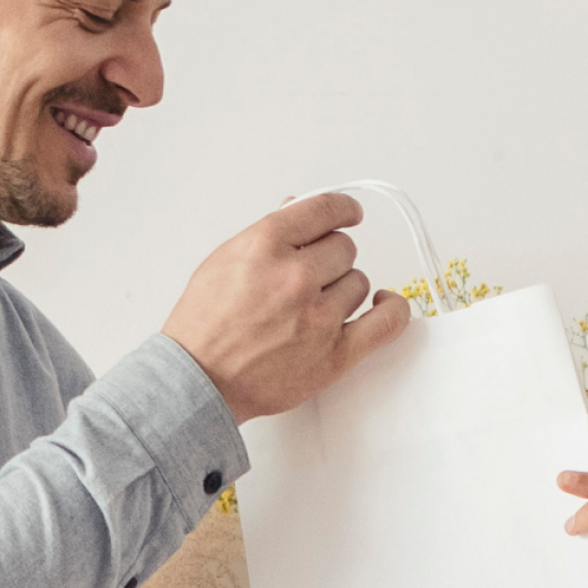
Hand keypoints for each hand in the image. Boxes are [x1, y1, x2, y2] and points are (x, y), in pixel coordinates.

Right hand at [163, 192, 409, 423]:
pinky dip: (391, 308)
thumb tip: (299, 205)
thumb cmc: (204, 324)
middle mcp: (295, 277)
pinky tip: (382, 303)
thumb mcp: (224, 260)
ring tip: (313, 307)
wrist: (197, 381)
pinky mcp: (335, 353)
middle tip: (308, 277)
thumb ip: (268, 232)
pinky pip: (387, 321)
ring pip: (359, 282)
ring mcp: (318, 316)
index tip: (348, 213)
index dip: (342, 208)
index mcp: (264, 245)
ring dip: (342, 289)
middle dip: (329, 258)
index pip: (324, 209)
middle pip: (344, 248)